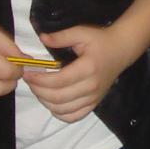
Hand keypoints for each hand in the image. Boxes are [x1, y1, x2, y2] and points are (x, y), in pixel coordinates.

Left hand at [27, 22, 144, 121]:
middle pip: (57, 97)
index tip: (28, 73)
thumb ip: (61, 36)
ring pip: (63, 109)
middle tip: (30, 80)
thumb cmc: (101, 40)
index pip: (58, 81)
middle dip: (38, 90)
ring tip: (39, 89)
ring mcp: (94, 98)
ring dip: (45, 102)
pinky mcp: (94, 103)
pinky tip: (52, 102)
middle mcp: (91, 87)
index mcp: (87, 68)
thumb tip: (41, 38)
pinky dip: (59, 113)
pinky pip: (73, 116)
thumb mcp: (82, 32)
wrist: (122, 50)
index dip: (39, 80)